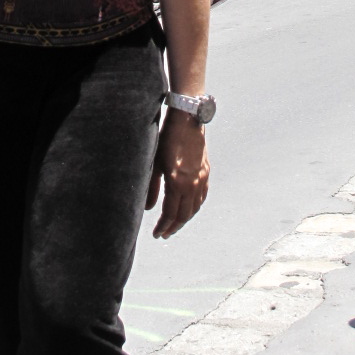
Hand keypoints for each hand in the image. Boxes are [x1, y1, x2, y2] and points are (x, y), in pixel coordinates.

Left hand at [145, 110, 209, 237]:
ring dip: (184, 219)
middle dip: (173, 227)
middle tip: (164, 234)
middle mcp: (192, 183)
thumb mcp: (154, 162)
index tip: (156, 234)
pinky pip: (202, 197)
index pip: (170, 214)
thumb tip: (148, 209)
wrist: (187, 120)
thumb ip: (151, 187)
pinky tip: (188, 208)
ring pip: (194, 208)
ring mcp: (202, 178)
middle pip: (184, 215)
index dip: (163, 226)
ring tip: (174, 224)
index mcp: (177, 182)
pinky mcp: (206, 172)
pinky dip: (195, 207)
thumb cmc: (166, 138)